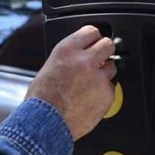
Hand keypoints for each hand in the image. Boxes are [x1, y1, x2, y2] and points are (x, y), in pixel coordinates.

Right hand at [26, 25, 116, 140]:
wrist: (46, 123)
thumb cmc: (42, 100)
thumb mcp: (49, 67)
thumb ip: (68, 58)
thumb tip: (79, 55)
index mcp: (67, 50)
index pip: (91, 31)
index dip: (93, 37)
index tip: (94, 41)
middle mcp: (85, 60)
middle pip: (108, 44)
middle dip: (104, 51)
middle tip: (99, 59)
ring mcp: (98, 77)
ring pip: (112, 67)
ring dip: (104, 73)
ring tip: (90, 84)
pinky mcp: (107, 94)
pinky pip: (111, 87)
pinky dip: (103, 92)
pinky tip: (90, 97)